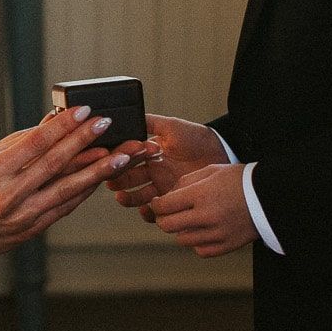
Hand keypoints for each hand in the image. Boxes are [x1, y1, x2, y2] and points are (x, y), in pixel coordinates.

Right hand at [0, 106, 125, 265]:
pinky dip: (84, 190)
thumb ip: (19, 142)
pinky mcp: (34, 229)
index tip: (84, 111)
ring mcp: (23, 215)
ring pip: (67, 188)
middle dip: (84, 141)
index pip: (35, 144)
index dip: (62, 126)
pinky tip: (101, 176)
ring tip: (120, 154)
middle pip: (55, 163)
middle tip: (107, 124)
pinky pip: (65, 206)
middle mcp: (9, 194)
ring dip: (97, 170)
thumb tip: (51, 121)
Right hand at [107, 114, 227, 210]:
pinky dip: (148, 213)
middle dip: (117, 181)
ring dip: (127, 199)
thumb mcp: (171, 127)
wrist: (221, 153)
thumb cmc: (196, 137)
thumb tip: (129, 116)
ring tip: (122, 198)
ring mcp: (161, 187)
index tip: (110, 162)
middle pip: (126, 179)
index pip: (126, 159)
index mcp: (147, 154)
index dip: (117, 161)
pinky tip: (146, 209)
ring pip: (137, 197)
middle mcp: (151, 172)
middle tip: (111, 183)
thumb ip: (150, 123)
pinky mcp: (173, 200)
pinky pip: (156, 211)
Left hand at [149, 162, 257, 257]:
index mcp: (201, 194)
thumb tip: (167, 196)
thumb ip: (186, 182)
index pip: (163, 206)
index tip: (158, 202)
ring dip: (181, 230)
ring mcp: (217, 233)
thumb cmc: (241, 180)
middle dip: (163, 218)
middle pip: (167, 225)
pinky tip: (204, 230)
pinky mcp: (226, 246)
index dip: (156, 204)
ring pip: (181, 239)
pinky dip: (197, 242)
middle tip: (168, 213)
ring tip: (190, 220)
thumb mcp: (212, 171)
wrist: (270, 196)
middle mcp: (206, 216)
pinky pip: (199, 250)